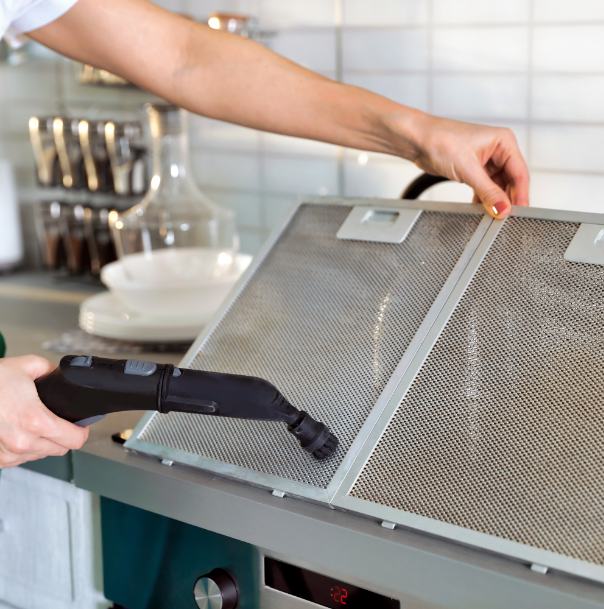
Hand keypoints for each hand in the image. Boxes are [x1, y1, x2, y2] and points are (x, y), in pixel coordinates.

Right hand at [0, 355, 88, 468]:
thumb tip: (68, 378)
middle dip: (63, 435)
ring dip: (43, 442)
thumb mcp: (29, 365)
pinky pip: (22, 458)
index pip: (74, 440)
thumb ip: (54, 372)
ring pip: (41, 454)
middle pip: (60, 449)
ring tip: (32, 423)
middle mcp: (21, 441)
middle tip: (57, 420)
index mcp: (35, 420)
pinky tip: (19, 431)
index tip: (81, 425)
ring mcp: (7, 453)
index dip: (82, 431)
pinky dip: (25, 447)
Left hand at [409, 114, 528, 218]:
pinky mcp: (474, 169)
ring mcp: (486, 160)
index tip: (520, 211)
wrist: (419, 140)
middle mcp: (498, 150)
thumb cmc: (441, 140)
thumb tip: (502, 208)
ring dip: (495, 200)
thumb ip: (488, 191)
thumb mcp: (468, 169)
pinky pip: (485, 187)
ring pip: (498, 186)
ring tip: (493, 214)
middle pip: (511, 181)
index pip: (520, 173)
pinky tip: (482, 208)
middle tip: (506, 216)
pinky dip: (484, 198)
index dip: (521, 194)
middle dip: (507, 199)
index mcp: (504, 142)